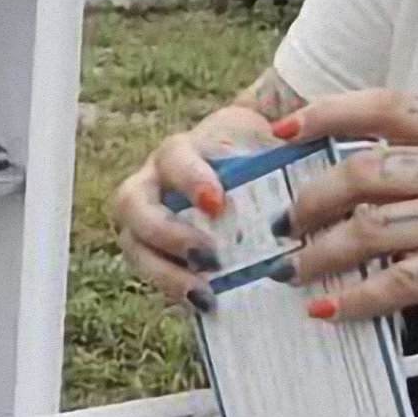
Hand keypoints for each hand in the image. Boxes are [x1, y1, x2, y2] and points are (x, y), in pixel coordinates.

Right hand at [107, 104, 280, 310]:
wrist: (249, 171)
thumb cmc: (256, 150)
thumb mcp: (268, 128)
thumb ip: (276, 111)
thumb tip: (285, 110)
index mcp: (182, 151)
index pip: (174, 157)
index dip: (190, 179)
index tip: (217, 202)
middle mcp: (153, 183)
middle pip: (132, 203)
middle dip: (166, 232)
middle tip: (207, 255)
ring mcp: (149, 221)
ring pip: (134, 244)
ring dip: (164, 272)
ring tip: (203, 293)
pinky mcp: (158, 253)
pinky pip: (152, 274)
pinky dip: (175, 290)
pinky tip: (206, 305)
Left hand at [271, 89, 417, 326]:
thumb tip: (369, 190)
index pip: (384, 107)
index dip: (327, 113)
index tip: (282, 132)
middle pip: (362, 170)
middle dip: (309, 198)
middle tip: (283, 224)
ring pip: (370, 226)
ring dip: (321, 252)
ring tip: (294, 272)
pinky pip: (401, 281)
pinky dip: (358, 297)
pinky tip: (332, 310)